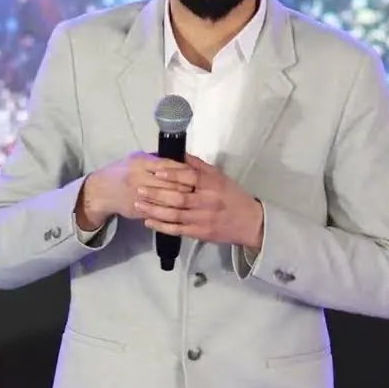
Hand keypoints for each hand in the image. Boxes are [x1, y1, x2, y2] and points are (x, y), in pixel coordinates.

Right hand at [77, 152, 193, 230]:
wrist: (102, 191)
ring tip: (194, 201)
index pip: (166, 166)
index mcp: (140, 163)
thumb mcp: (136, 158)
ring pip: (165, 200)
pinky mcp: (138, 210)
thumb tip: (179, 158)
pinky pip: (158, 212)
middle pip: (169, 184)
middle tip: (200, 190)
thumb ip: (155, 159)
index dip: (182, 171)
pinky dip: (171, 212)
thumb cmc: (122, 170)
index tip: (195, 174)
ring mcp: (138, 196)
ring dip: (181, 201)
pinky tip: (182, 212)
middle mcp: (139, 179)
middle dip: (187, 187)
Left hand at [134, 154, 264, 248]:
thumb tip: (179, 153)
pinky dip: (162, 226)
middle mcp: (207, 202)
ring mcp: (203, 219)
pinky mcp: (200, 233)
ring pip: (175, 215)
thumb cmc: (232, 196)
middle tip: (139, 189)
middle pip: (179, 198)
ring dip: (155, 210)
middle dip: (157, 194)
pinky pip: (178, 230)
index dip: (173, 175)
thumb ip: (199, 166)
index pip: (191, 178)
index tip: (156, 171)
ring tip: (139, 204)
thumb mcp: (220, 177)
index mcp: (213, 185)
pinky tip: (149, 222)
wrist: (250, 223)